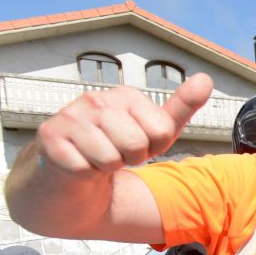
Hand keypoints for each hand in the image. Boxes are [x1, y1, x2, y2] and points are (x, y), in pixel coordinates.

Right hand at [35, 74, 211, 175]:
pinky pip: (84, 170)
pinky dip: (85, 175)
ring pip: (110, 160)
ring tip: (98, 157)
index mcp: (126, 96)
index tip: (140, 143)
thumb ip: (181, 108)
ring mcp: (70, 117)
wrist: (74, 170)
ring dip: (107, 168)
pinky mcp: (50, 139)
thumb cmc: (118, 146)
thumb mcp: (156, 130)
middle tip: (117, 153)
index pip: (162, 132)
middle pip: (136, 146)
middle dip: (130, 159)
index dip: (155, 148)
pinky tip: (80, 163)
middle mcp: (96, 100)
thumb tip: (205, 80)